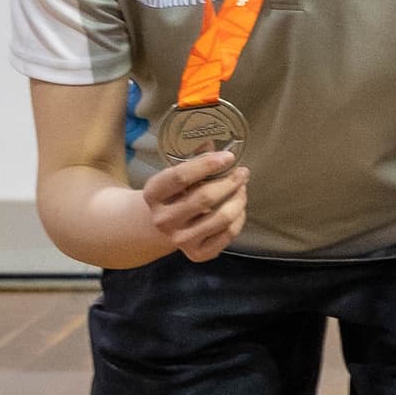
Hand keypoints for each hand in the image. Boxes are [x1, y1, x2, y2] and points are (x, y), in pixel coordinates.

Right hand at [139, 147, 248, 261]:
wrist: (159, 225)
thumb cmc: (173, 194)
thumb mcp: (174, 175)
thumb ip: (193, 158)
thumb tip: (214, 140)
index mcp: (153, 194)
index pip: (180, 177)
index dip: (207, 164)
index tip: (229, 156)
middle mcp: (163, 220)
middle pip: (204, 198)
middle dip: (230, 182)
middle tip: (243, 172)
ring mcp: (179, 240)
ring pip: (221, 218)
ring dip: (239, 200)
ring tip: (242, 188)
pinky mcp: (196, 254)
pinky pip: (227, 235)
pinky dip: (239, 219)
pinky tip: (238, 208)